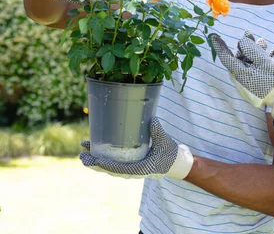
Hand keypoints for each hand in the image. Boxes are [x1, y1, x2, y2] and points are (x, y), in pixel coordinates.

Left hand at [79, 117, 193, 179]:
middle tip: (82, 156)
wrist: (173, 162)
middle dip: (94, 164)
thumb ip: (158, 131)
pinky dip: (101, 159)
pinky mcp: (128, 164)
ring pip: (108, 168)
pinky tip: (94, 151)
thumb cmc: (169, 153)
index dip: (105, 165)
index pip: (118, 169)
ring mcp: (129, 169)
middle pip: (108, 170)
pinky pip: (112, 164)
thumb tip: (152, 118)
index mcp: (140, 169)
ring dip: (95, 161)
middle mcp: (131, 171)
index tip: (94, 160)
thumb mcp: (165, 142)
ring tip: (83, 153)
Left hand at [210, 31, 273, 116]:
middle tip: (250, 34)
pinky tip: (268, 54)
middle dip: (245, 46)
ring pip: (246, 63)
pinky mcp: (252, 85)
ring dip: (254, 52)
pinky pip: (252, 70)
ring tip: (263, 43)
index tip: (214, 36)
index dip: (220, 45)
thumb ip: (251, 49)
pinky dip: (257, 61)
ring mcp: (245, 83)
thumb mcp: (264, 61)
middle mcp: (239, 78)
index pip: (225, 57)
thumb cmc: (273, 80)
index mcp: (238, 73)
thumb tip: (241, 42)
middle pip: (238, 58)